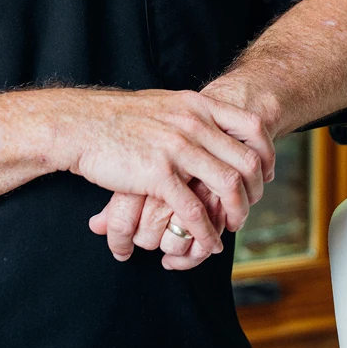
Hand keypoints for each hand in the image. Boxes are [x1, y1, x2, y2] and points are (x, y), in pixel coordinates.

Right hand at [66, 88, 273, 256]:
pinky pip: (194, 210)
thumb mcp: (163, 104)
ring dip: (236, 214)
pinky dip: (207, 232)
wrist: (79, 125)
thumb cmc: (116, 118)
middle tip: (246, 207)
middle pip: (247, 162)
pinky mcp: (158, 174)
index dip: (267, 154)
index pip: (252, 126)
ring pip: (228, 187)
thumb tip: (210, 126)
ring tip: (230, 227)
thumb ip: (190, 114)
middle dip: (255, 192)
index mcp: (196, 105)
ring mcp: (177, 148)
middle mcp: (193, 124)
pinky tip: (208, 243)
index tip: (265, 174)